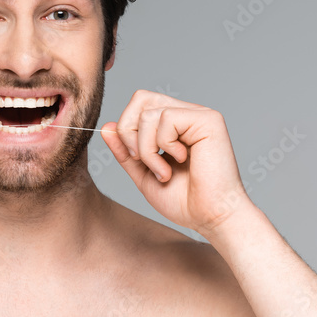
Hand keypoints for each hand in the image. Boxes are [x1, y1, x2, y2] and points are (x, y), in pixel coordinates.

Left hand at [101, 90, 254, 236]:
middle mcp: (187, 114)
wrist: (210, 218)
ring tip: (164, 171)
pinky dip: (163, 145)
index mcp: (174, 124)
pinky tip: (180, 162)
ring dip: (147, 149)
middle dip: (129, 132)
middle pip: (140, 99)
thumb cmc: (184, 201)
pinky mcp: (208, 120)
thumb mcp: (143, 174)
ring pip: (149, 113)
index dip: (126, 129)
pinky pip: (166, 118)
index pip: (139, 105)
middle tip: (142, 161)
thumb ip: (126, 151)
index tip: (136, 158)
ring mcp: (199, 115)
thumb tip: (107, 126)